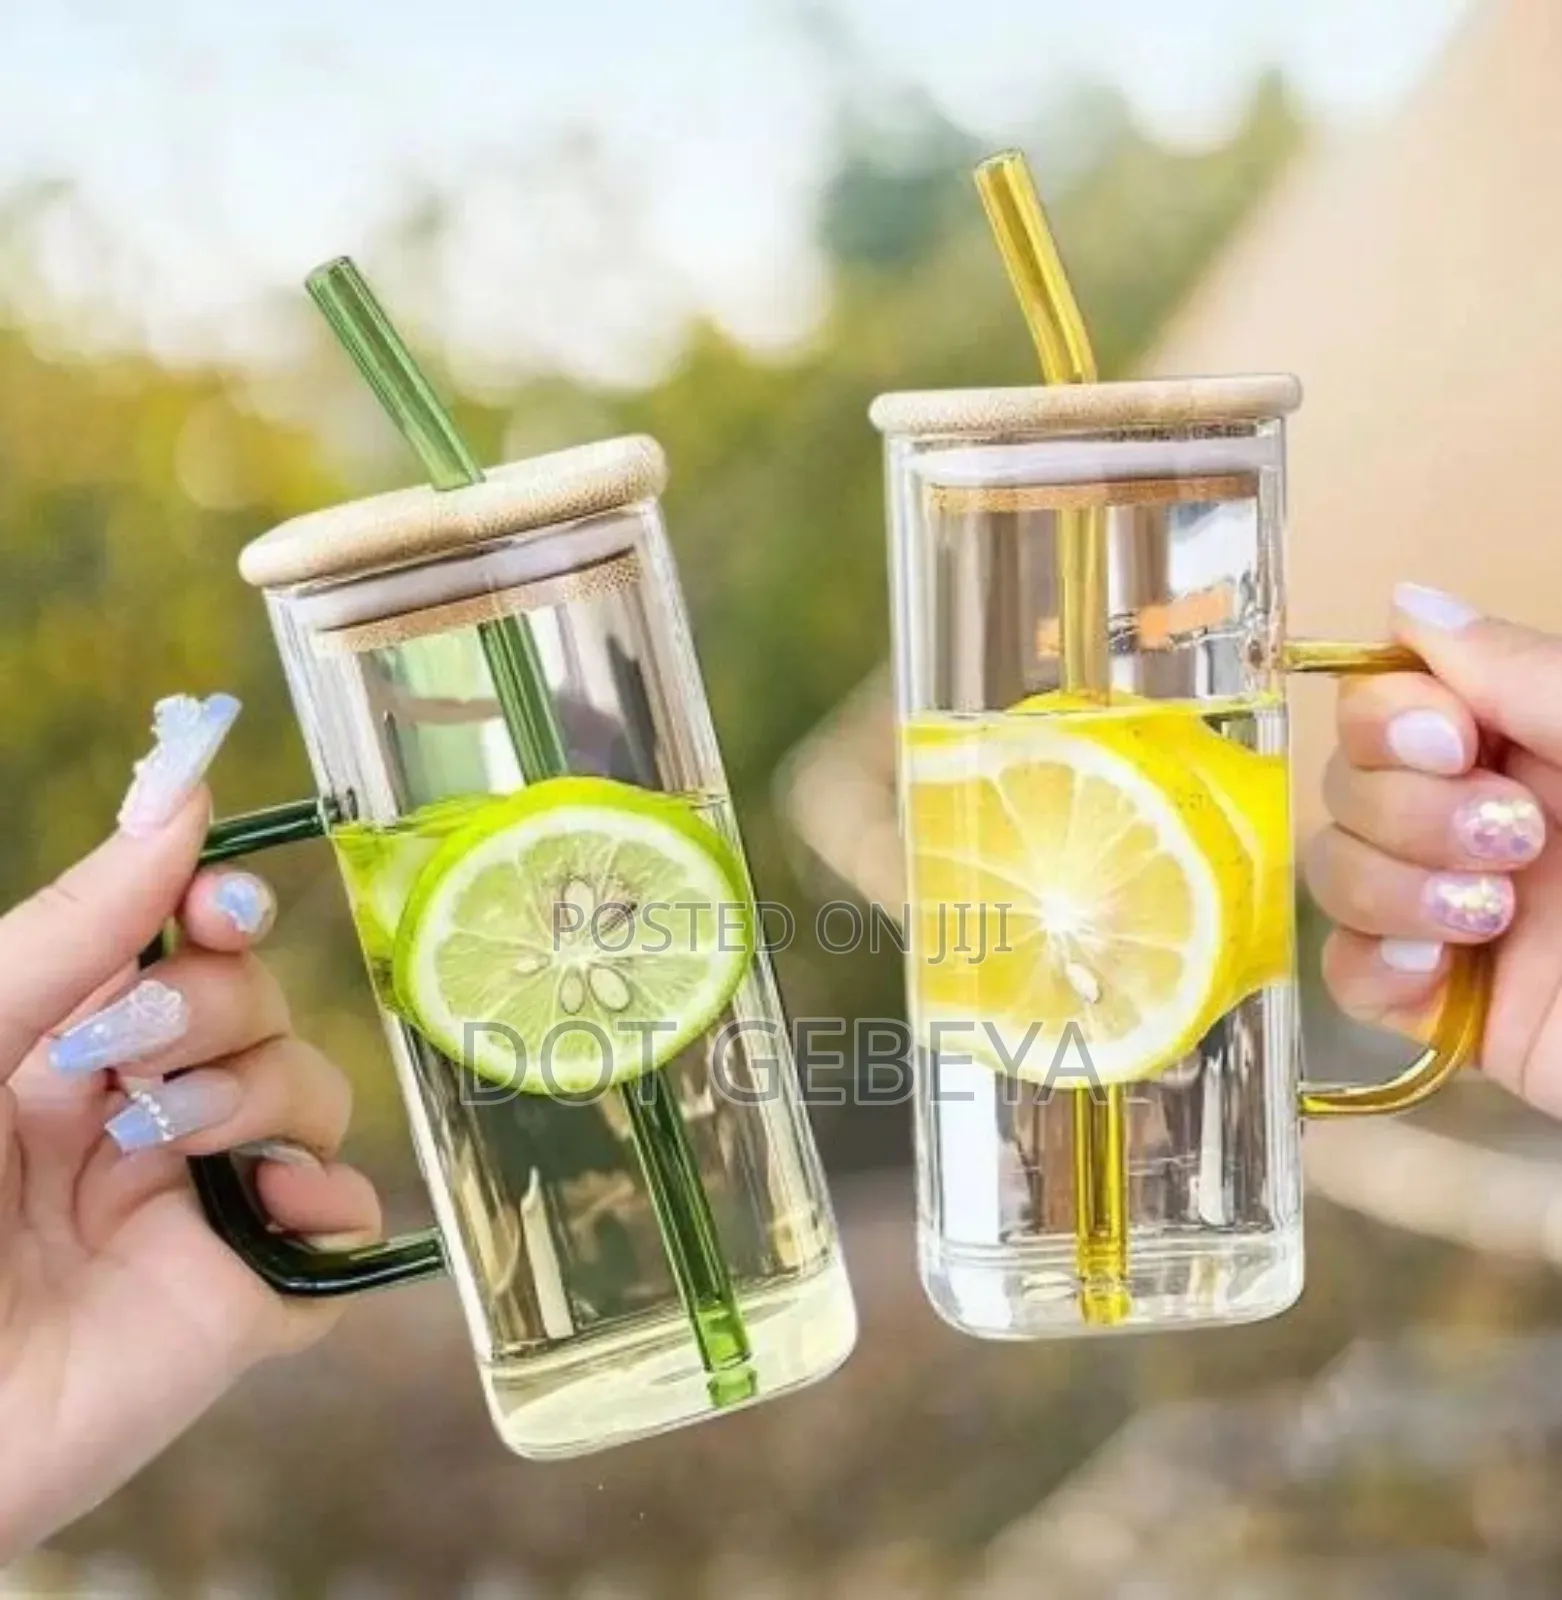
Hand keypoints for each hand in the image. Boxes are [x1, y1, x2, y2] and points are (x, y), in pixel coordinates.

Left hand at [0, 696, 378, 1555]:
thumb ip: (79, 926)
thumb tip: (185, 790)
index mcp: (69, 1051)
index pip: (191, 949)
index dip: (225, 910)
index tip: (221, 907)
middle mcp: (144, 1115)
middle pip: (262, 1008)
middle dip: (218, 1008)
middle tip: (130, 1056)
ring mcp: (199, 1206)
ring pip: (313, 1098)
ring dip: (259, 1094)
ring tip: (165, 1141)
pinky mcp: (245, 1299)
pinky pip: (342, 1230)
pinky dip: (332, 1204)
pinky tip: (269, 1210)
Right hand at [1306, 585, 1561, 1114]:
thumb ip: (1532, 678)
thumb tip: (1405, 604)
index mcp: (1537, 744)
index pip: (1393, 699)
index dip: (1391, 716)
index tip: (1454, 744)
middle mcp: (1483, 815)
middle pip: (1350, 780)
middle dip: (1407, 809)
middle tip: (1518, 842)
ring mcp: (1461, 912)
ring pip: (1336, 866)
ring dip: (1393, 886)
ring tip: (1493, 919)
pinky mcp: (1451, 1006)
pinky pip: (1348, 969)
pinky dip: (1371, 964)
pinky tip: (1435, 971)